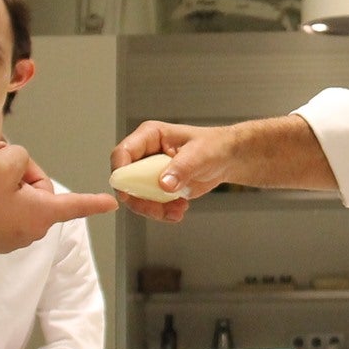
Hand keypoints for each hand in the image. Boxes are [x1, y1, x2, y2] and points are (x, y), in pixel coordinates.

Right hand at [0, 142, 115, 254]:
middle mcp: (30, 230)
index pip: (75, 205)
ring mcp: (11, 238)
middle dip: (21, 173)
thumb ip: (21, 156)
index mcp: (41, 214)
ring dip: (4, 183)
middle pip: (38, 190)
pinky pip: (1, 211)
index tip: (112, 204)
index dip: (94, 202)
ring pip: (18, 199)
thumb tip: (16, 166)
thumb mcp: (4, 160)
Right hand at [110, 116, 332, 222]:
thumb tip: (163, 184)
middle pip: (125, 180)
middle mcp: (144, 154)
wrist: (228, 160)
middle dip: (140, 199)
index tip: (128, 192)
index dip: (121, 172)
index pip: (123, 153)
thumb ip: (181, 168)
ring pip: (136, 197)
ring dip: (154, 209)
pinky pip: (150, 204)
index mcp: (149, 136)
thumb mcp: (200, 155)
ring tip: (178, 211)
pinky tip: (180, 209)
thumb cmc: (215, 146)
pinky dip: (162, 212)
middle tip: (160, 210)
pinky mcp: (157, 187)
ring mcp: (149, 172)